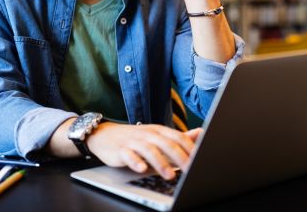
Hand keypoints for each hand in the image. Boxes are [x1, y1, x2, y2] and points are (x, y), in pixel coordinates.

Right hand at [87, 122, 202, 179]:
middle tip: (189, 169)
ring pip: (149, 150)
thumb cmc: (136, 138)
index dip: (190, 148)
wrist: (105, 135)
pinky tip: (142, 169)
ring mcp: (134, 141)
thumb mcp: (158, 136)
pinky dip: (136, 162)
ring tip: (170, 175)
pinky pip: (128, 155)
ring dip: (160, 163)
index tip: (200, 160)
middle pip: (166, 144)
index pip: (178, 137)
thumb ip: (178, 138)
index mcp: (159, 131)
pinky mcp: (121, 149)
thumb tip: (201, 133)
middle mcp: (148, 134)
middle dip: (180, 157)